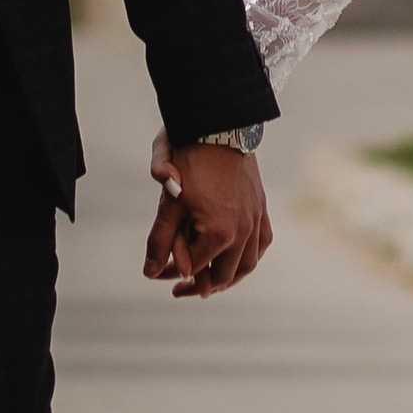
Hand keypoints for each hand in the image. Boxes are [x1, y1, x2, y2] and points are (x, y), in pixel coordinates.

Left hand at [143, 130, 271, 298]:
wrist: (219, 123)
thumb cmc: (190, 159)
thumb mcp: (169, 200)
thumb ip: (160, 239)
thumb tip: (150, 272)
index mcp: (218, 233)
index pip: (192, 268)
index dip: (171, 273)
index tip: (157, 273)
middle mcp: (242, 232)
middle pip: (222, 275)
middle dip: (198, 285)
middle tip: (178, 289)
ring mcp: (255, 220)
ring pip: (247, 265)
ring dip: (227, 278)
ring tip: (209, 284)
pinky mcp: (261, 208)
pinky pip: (262, 244)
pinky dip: (249, 258)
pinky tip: (237, 259)